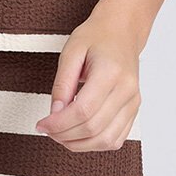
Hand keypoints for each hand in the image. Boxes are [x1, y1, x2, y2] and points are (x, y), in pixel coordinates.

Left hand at [34, 0, 142, 151]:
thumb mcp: (71, 51)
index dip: (59, 124)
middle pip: (93, 128)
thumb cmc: (96, 37)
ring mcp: (133, 102)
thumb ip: (62, 83)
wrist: (121, 31)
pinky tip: (78, 136)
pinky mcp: (134, 110)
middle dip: (65, 135)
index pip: (83, 110)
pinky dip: (95, 144)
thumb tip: (54, 113)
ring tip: (60, 135)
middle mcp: (126, 90)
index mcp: (111, 72)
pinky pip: (116, 139)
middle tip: (47, 130)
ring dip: (79, 145)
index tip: (42, 125)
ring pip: (106, 140)